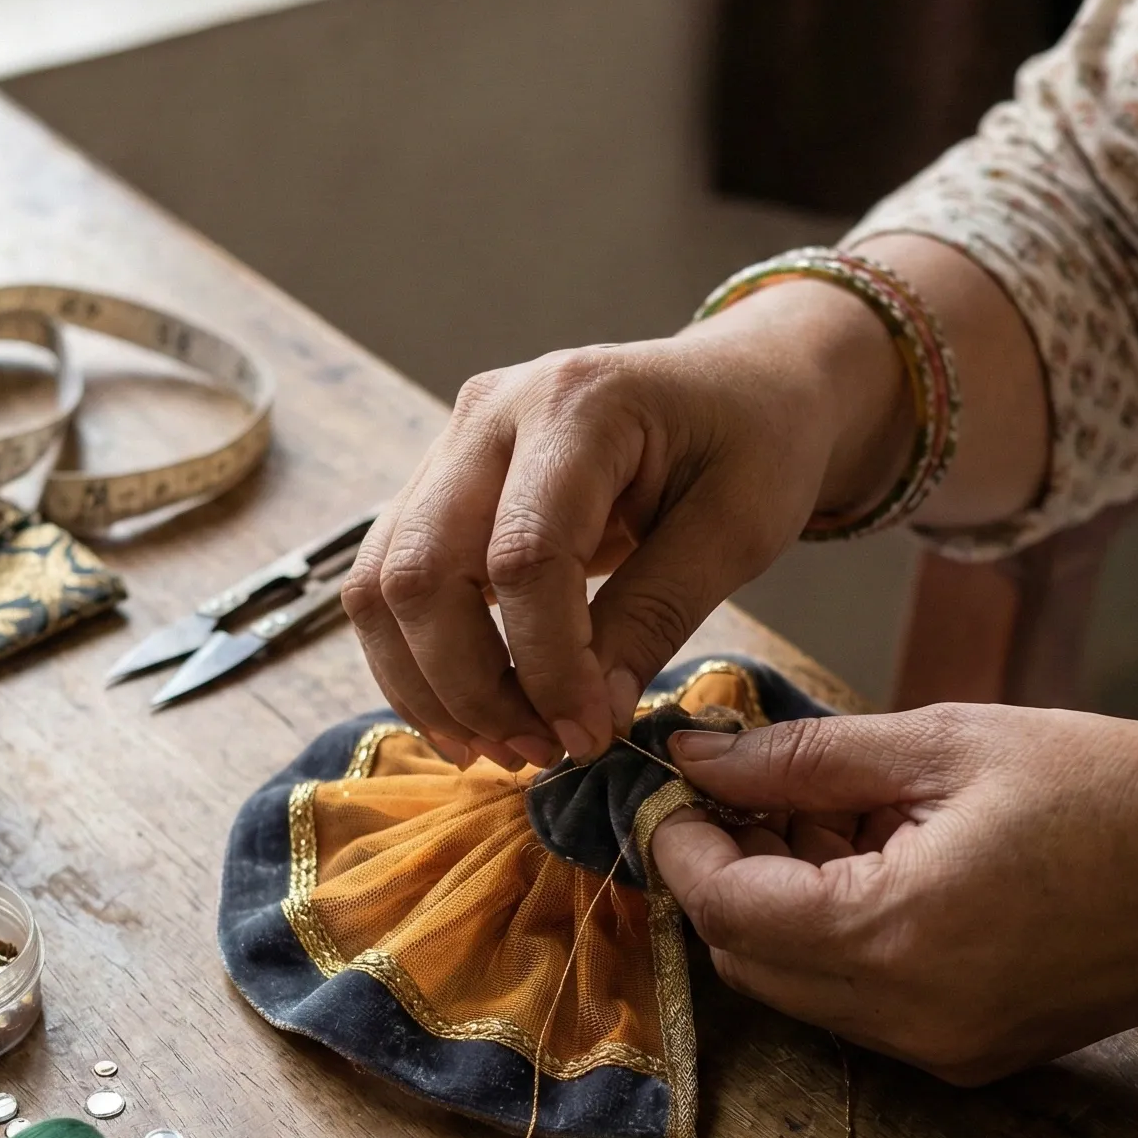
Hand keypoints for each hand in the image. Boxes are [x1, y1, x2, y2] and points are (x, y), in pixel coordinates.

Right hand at [341, 282, 913, 770]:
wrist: (743, 385)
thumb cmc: (755, 444)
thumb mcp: (738, 529)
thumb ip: (657, 615)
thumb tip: (590, 715)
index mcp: (580, 402)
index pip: (524, 556)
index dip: (549, 665)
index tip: (591, 735)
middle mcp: (493, 411)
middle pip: (421, 570)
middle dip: (470, 686)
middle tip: (541, 752)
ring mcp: (455, 443)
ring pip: (382, 582)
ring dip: (428, 684)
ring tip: (502, 747)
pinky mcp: (442, 483)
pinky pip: (392, 583)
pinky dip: (420, 661)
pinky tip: (475, 715)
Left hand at [649, 703, 1137, 1081]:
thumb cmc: (1111, 790)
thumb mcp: (945, 743)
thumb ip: (804, 756)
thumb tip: (696, 758)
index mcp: (893, 934)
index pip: (724, 907)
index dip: (682, 843)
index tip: (676, 780)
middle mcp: (906, 1018)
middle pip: (747, 961)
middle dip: (726, 875)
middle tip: (749, 787)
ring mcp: (939, 1051)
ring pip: (798, 989)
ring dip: (782, 906)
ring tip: (833, 813)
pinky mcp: (969, 1057)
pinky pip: (859, 1006)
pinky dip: (839, 937)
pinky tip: (882, 859)